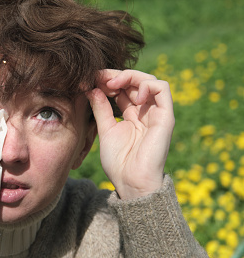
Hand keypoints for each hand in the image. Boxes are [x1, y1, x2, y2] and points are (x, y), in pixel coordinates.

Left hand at [86, 69, 174, 199]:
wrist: (131, 182)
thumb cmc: (118, 162)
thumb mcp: (105, 130)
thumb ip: (100, 108)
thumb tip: (91, 88)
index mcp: (131, 114)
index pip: (122, 87)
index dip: (108, 79)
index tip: (91, 79)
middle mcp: (145, 111)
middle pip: (134, 80)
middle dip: (115, 75)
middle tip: (99, 78)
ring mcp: (156, 113)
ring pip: (149, 80)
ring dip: (130, 76)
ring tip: (112, 85)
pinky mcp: (165, 117)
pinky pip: (162, 89)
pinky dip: (147, 84)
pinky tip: (132, 95)